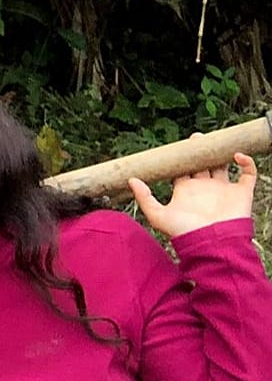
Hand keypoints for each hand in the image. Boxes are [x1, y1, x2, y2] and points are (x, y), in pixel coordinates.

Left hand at [128, 151, 258, 238]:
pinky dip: (247, 162)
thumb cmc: (184, 231)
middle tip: (196, 138)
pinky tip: (237, 155)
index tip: (178, 146)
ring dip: (220, 153)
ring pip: (223, 166)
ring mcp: (223, 189)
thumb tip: (131, 179)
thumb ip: (144, 198)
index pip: (182, 169)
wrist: (212, 242)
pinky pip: (248, 173)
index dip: (180, 158)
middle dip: (199, 151)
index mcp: (185, 190)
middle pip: (202, 164)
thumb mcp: (158, 215)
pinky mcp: (241, 192)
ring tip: (215, 141)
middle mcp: (204, 187)